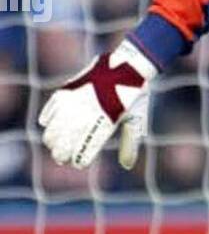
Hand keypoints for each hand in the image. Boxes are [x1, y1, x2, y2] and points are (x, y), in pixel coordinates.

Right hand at [39, 39, 156, 169]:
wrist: (125, 67)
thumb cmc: (133, 97)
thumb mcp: (136, 121)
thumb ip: (130, 145)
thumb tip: (127, 166)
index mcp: (105, 125)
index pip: (84, 152)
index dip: (79, 160)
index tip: (78, 162)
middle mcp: (87, 115)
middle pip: (63, 145)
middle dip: (61, 155)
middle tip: (62, 159)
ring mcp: (75, 102)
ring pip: (52, 130)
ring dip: (51, 141)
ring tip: (54, 146)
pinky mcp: (67, 91)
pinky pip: (49, 110)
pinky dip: (46, 120)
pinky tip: (48, 126)